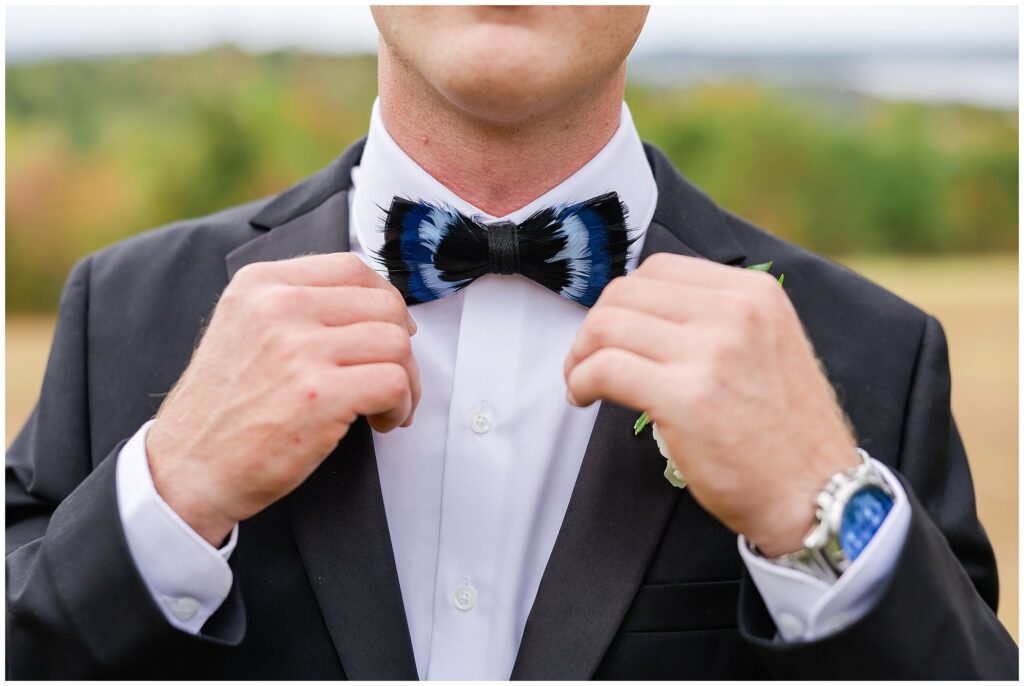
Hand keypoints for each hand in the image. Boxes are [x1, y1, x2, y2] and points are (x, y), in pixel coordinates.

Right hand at [146, 253, 420, 545]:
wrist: (187, 469)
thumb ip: (296, 307)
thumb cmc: (224, 409)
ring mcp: (298, 350)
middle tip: (391, 377)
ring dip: (406, 380)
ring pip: (396, 342)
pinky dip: (401, 404)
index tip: (388, 330)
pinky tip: (382, 421)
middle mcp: (278, 307)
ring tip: (387, 405)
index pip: (351, 268)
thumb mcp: (244, 329)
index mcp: (260, 285)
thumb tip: (373, 306)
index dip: (383, 301)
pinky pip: (394, 382)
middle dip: (401, 345)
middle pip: (383, 304)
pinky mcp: (319, 395)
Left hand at [564, 253, 857, 556]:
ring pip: (607, 326)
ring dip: (580, 354)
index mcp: (754, 294)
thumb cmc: (785, 435)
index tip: (614, 330)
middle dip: (595, 326)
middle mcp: (734, 313)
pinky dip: (579, 381)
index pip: (658, 270)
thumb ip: (718, 319)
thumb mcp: (768, 346)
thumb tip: (645, 312)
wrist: (815, 494)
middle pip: (626, 293)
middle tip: (588, 358)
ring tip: (582, 380)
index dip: (623, 301)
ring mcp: (711, 353)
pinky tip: (584, 397)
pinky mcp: (686, 397)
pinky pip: (604, 369)